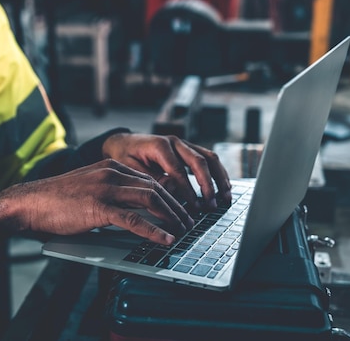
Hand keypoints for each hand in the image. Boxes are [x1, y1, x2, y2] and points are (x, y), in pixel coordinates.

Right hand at [0, 159, 194, 244]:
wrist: (29, 203)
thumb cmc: (55, 200)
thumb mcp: (88, 189)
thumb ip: (110, 194)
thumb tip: (133, 212)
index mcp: (109, 167)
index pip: (149, 179)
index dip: (169, 195)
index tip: (180, 209)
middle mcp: (111, 173)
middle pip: (155, 187)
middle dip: (176, 206)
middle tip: (188, 222)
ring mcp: (105, 188)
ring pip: (150, 199)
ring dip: (171, 216)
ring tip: (182, 231)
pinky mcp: (98, 207)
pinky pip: (133, 219)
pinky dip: (153, 230)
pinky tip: (165, 239)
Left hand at [102, 133, 231, 210]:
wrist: (123, 142)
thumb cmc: (125, 156)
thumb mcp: (131, 168)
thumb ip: (151, 178)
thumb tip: (171, 189)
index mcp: (160, 146)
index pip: (178, 170)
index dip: (188, 190)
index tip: (194, 207)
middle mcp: (175, 142)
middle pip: (199, 161)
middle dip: (208, 185)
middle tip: (211, 205)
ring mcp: (183, 144)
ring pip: (209, 157)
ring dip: (219, 178)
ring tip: (225, 197)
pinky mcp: (188, 149)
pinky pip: (208, 158)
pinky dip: (218, 173)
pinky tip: (224, 187)